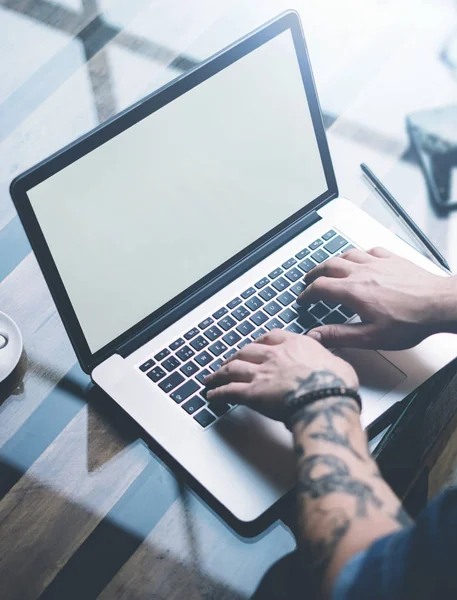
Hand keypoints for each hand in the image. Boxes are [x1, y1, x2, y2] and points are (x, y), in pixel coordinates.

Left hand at [204, 330, 357, 420]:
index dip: (260, 342)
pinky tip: (212, 395)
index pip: (271, 337)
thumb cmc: (336, 384)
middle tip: (229, 361)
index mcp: (295, 345)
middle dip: (235, 356)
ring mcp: (261, 373)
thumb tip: (330, 361)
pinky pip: (229, 391)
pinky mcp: (252, 393)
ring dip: (219, 373)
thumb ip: (327, 359)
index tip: (255, 345)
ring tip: (211, 378)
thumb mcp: (338, 363)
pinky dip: (218, 393)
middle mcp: (274, 356)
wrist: (326, 398)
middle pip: (247, 350)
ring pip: (233, 368)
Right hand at [298, 247, 454, 349]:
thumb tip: (317, 335)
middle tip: (309, 279)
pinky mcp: (394, 259)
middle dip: (315, 273)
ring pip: (348, 254)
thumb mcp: (371, 337)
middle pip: (329, 266)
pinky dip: (360, 254)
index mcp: (353, 291)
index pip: (320, 287)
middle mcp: (363, 273)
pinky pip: (370, 250)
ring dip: (334, 261)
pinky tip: (362, 259)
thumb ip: (340, 335)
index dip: (307, 294)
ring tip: (330, 267)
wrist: (439, 305)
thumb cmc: (410, 322)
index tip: (304, 299)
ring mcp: (378, 263)